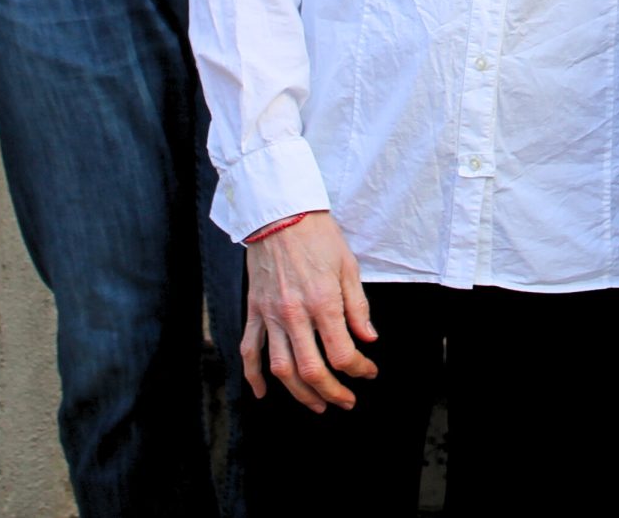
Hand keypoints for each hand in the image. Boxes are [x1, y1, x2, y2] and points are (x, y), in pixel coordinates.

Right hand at [242, 214, 378, 410]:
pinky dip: (253, 376)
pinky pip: (250, 350)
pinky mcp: (254, 311)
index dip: (359, 369)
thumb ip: (357, 306)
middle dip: (332, 393)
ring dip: (300, 394)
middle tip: (346, 401)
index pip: (342, 352)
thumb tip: (368, 338)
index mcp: (322, 301)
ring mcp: (270, 315)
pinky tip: (264, 393)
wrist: (280, 214)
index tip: (369, 372)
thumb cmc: (318, 236)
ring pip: (281, 369)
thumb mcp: (348, 266)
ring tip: (317, 405)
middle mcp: (294, 314)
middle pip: (311, 370)